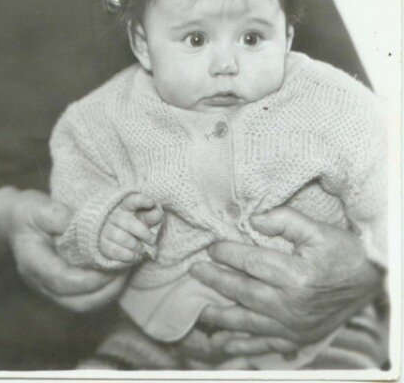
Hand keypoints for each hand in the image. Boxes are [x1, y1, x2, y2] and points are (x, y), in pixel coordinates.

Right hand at [0, 186, 124, 311]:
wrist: (12, 222)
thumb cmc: (25, 213)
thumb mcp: (36, 207)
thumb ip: (55, 214)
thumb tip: (77, 221)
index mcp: (34, 264)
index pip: (63, 281)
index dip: (90, 278)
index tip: (113, 265)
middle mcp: (42, 283)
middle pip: (77, 302)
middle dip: (106, 290)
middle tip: (127, 269)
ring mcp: (52, 288)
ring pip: (83, 303)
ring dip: (108, 292)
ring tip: (126, 270)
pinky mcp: (62, 286)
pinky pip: (85, 296)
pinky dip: (104, 288)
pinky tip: (117, 270)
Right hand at [99, 192, 162, 263]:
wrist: (112, 237)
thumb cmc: (133, 224)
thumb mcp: (142, 217)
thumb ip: (152, 215)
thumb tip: (158, 212)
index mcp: (125, 204)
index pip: (132, 200)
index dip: (141, 200)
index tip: (151, 203)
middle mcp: (113, 215)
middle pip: (127, 222)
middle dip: (143, 232)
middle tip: (152, 240)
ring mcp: (106, 229)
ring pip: (122, 238)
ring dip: (136, 245)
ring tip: (142, 249)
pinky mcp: (103, 244)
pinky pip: (116, 251)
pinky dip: (129, 255)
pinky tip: (136, 255)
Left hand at [188, 206, 383, 357]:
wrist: (371, 280)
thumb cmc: (343, 251)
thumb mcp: (317, 228)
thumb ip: (284, 220)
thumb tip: (253, 220)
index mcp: (296, 275)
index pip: (251, 262)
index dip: (227, 253)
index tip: (211, 246)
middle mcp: (292, 304)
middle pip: (244, 292)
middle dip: (216, 281)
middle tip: (195, 272)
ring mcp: (294, 325)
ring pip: (249, 322)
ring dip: (222, 317)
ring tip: (201, 311)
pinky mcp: (298, 337)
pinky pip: (265, 344)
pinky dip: (244, 346)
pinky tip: (225, 345)